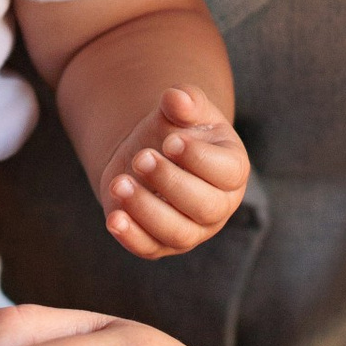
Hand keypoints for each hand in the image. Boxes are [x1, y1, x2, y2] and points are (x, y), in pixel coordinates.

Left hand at [93, 84, 247, 258]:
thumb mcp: (185, 110)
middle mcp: (218, 206)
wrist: (151, 154)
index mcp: (232, 170)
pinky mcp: (160, 244)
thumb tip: (176, 97)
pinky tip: (113, 218)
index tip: (171, 141)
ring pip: (176, 232)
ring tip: (118, 183)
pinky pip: (149, 248)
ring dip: (146, 210)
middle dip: (170, 182)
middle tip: (140, 157)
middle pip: (204, 206)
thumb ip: (185, 100)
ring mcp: (191, 230)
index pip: (227, 172)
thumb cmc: (178, 129)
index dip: (200, 159)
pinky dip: (131, 236)